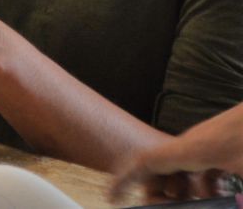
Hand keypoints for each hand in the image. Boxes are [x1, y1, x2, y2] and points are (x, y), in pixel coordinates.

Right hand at [110, 102, 242, 201]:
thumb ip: (234, 197)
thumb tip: (228, 203)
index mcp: (196, 150)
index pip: (146, 162)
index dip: (124, 180)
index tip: (112, 198)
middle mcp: (197, 142)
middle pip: (162, 166)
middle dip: (159, 191)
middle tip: (164, 207)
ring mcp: (212, 140)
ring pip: (183, 166)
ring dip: (184, 189)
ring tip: (198, 202)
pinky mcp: (226, 142)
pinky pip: (203, 162)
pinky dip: (204, 181)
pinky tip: (222, 193)